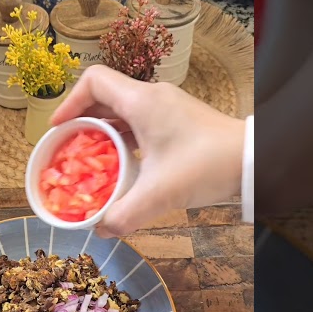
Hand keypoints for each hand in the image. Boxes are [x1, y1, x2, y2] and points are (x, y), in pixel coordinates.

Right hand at [50, 65, 245, 238]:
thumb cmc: (207, 166)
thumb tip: (101, 230)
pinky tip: (123, 163)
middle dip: (82, 120)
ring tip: (91, 158)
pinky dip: (124, 136)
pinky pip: (139, 120)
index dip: (70, 102)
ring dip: (103, 130)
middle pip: (104, 95)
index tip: (59, 129)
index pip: (93, 81)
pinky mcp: (177, 120)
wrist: (252, 160)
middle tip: (70, 148)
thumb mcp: (161, 194)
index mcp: (142, 102)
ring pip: (122, 109)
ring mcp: (167, 107)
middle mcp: (152, 97)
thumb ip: (125, 214)